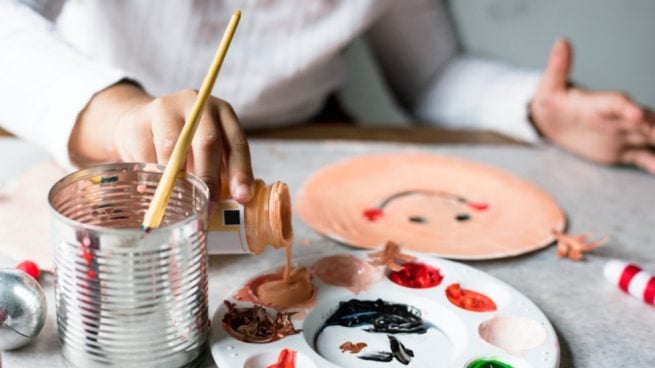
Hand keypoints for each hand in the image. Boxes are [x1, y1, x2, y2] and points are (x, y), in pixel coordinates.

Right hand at [69, 82, 253, 206]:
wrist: (139, 123)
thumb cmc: (184, 144)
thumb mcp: (208, 151)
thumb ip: (221, 172)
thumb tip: (233, 204)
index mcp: (222, 113)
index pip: (236, 143)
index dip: (240, 171)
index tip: (242, 197)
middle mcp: (197, 105)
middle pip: (207, 142)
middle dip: (209, 179)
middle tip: (209, 206)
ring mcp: (165, 110)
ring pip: (173, 149)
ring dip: (178, 180)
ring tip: (180, 201)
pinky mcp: (139, 122)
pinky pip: (147, 156)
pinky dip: (153, 178)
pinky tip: (155, 191)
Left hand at [530, 39, 654, 173]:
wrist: (551, 120)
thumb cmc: (550, 101)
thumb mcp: (548, 87)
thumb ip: (557, 69)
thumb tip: (560, 42)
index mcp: (599, 103)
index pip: (617, 103)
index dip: (628, 107)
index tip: (637, 114)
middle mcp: (618, 118)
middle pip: (644, 121)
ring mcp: (623, 134)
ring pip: (650, 138)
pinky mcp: (622, 150)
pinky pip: (643, 158)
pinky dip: (654, 164)